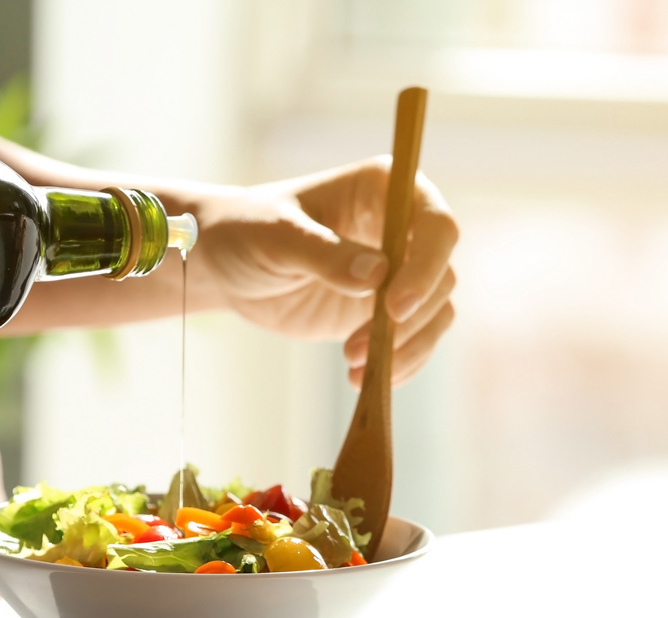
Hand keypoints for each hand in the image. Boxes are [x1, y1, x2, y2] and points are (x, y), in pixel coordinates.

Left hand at [192, 156, 456, 387]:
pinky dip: (399, 363)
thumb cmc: (247, 232)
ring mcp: (397, 271)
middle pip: (441, 275)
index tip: (393, 308)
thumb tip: (378, 276)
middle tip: (355, 349)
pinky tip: (362, 378)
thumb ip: (324, 254)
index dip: (425, 267)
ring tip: (354, 367)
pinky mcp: (384, 309)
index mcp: (383, 190)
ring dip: (405, 347)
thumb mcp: (276, 238)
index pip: (435, 225)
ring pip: (434, 312)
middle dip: (407, 319)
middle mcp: (401, 227)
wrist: (226, 264)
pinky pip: (414, 338)